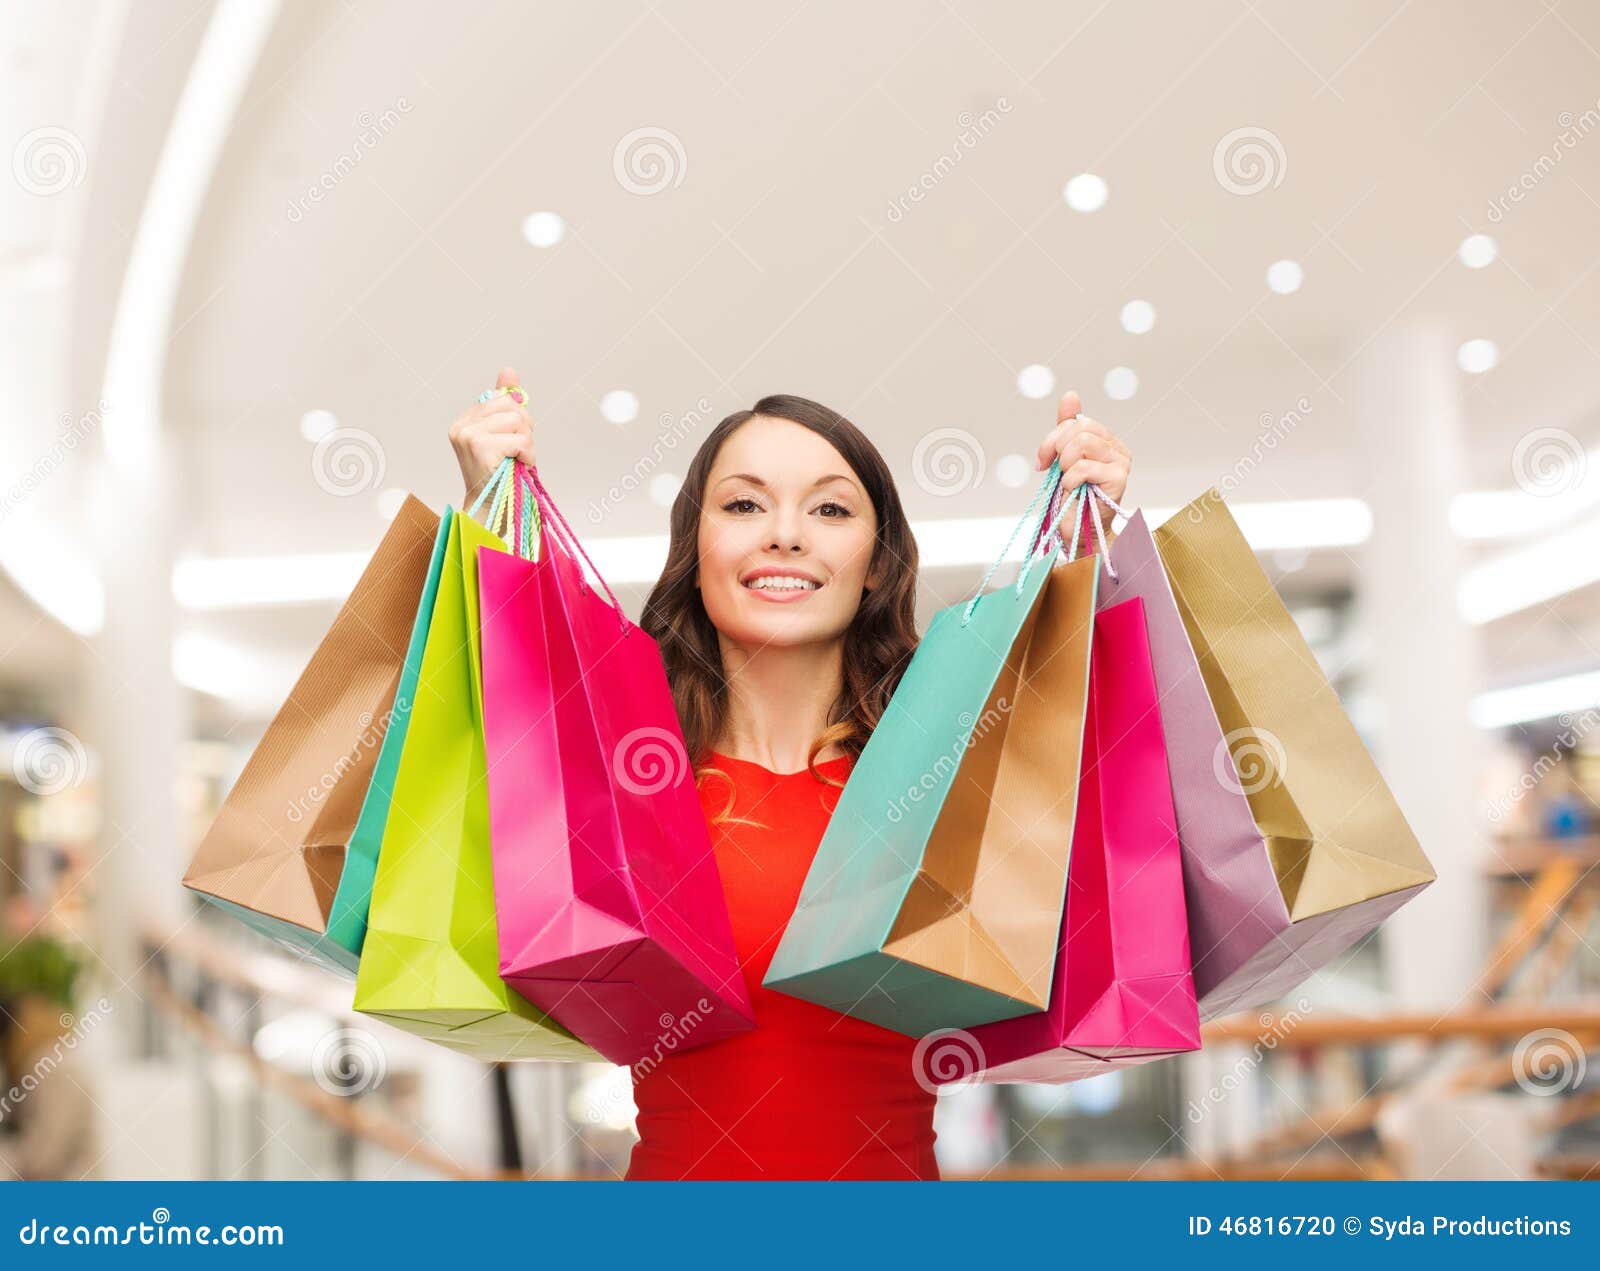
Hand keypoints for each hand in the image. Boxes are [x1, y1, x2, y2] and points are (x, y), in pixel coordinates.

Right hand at [449, 365, 537, 506]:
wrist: (492, 510)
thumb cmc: (501, 475)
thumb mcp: (505, 435)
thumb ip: (505, 404)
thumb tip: (508, 370)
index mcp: (465, 421)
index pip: (502, 399)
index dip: (517, 419)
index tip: (514, 441)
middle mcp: (462, 426)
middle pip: (511, 407)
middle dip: (525, 429)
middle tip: (520, 452)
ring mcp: (468, 436)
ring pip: (517, 421)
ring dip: (528, 444)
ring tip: (519, 460)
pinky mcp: (480, 447)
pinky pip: (519, 439)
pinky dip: (527, 453)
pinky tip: (519, 465)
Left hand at [1033, 390, 1131, 534]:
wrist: (1079, 532)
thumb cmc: (1072, 498)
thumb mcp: (1062, 458)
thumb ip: (1066, 428)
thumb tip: (1071, 395)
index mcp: (1105, 440)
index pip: (1078, 422)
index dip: (1054, 437)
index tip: (1042, 460)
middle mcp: (1117, 448)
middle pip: (1081, 428)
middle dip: (1057, 448)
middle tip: (1052, 470)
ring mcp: (1121, 462)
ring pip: (1083, 443)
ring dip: (1065, 464)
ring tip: (1067, 480)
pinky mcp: (1119, 478)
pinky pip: (1085, 466)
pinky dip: (1071, 479)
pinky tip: (1073, 489)